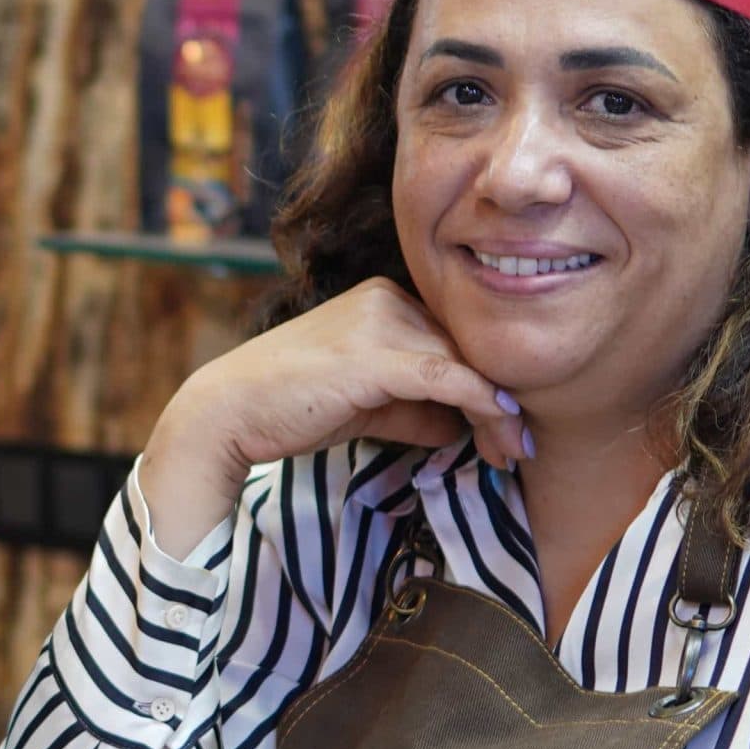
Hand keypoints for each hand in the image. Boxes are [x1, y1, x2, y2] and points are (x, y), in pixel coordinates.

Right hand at [139, 280, 527, 554]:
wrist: (229, 411)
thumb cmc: (289, 406)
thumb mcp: (365, 403)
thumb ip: (414, 407)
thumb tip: (461, 425)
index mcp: (385, 298)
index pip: (457, 337)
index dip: (490, 383)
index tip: (511, 429)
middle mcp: (386, 297)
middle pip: (468, 347)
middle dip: (501, 401)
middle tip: (521, 447)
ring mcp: (378, 321)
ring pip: (465, 362)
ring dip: (498, 412)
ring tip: (514, 451)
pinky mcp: (372, 354)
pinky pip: (447, 376)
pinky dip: (482, 402)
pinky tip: (502, 427)